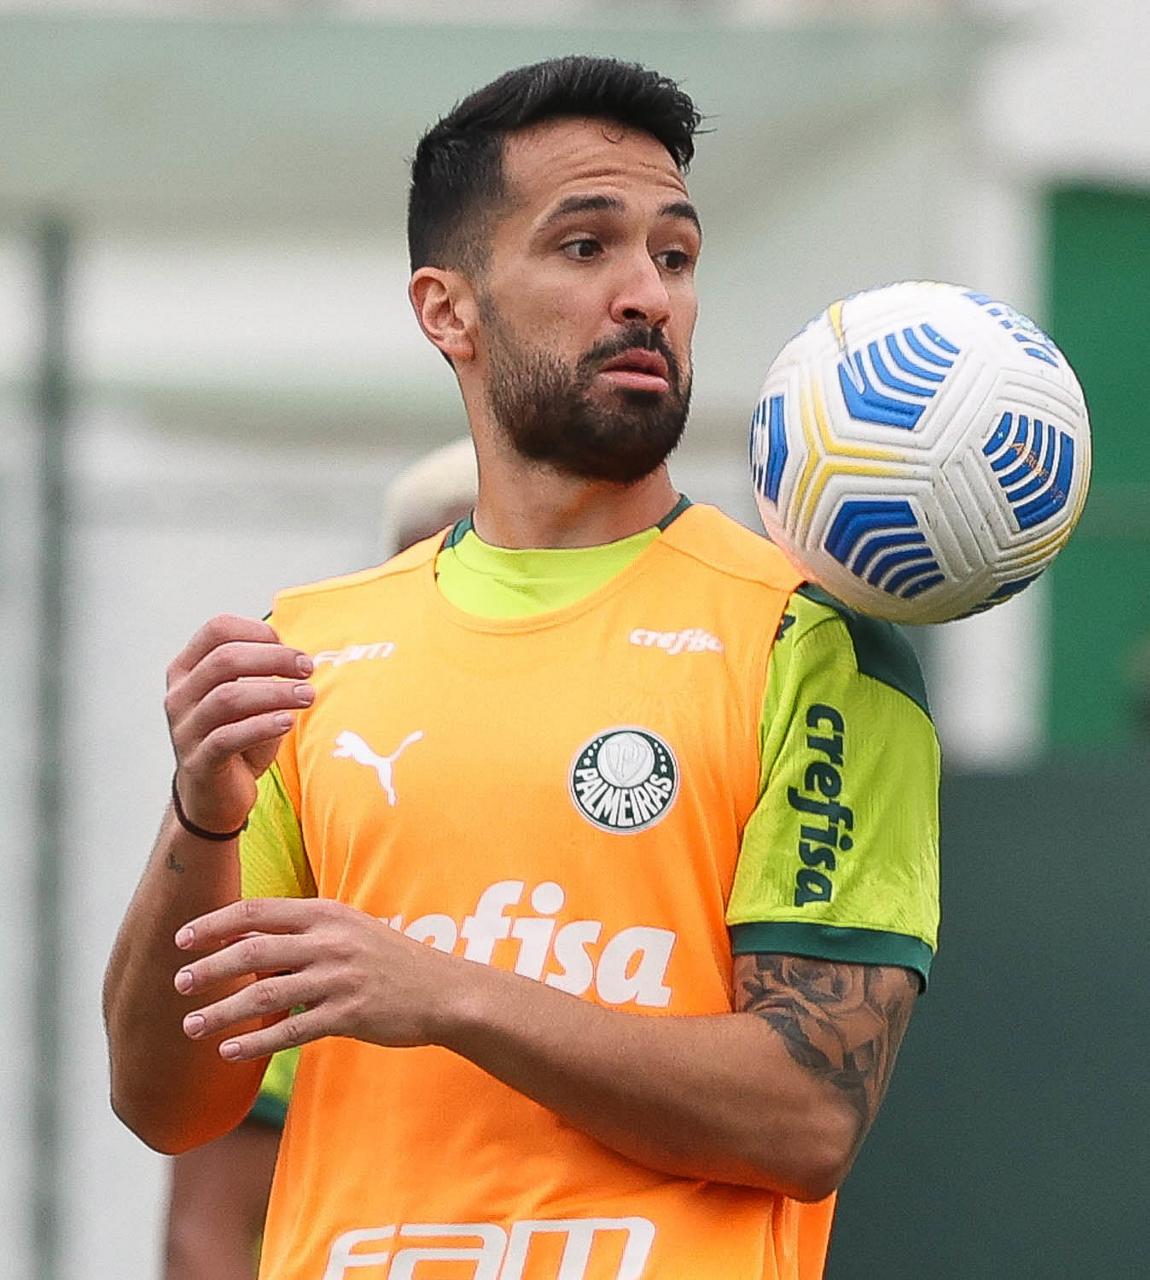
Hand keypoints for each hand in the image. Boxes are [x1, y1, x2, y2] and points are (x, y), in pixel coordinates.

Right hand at [165, 615, 314, 834]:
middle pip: (225, 659)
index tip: (291, 647)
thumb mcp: (248, 697)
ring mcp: (185, 728)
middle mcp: (180, 695)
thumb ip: (261, 672)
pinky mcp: (199, 761)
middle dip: (274, 658)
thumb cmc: (236, 736)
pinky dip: (262, 726)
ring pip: (228, 697)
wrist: (214, 795)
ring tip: (307, 695)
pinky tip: (287, 722)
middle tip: (307, 668)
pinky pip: (228, 738)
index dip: (258, 631)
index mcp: (187, 669)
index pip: (218, 629)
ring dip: (275, 692)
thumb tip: (298, 656)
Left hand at [173, 898, 454, 1059]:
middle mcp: (330, 941)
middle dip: (210, 968)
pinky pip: (293, 1031)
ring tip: (191, 1025)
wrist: (444, 990)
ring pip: (266, 993)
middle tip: (179, 984)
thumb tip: (246, 946)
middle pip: (253, 950)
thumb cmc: (390, 961)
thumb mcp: (349, 931)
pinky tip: (229, 1052)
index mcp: (327, 913)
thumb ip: (303, 935)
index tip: (182, 939)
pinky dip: (256, 1042)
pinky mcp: (351, 1014)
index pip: (258, 911)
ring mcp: (340, 978)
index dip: (215, 924)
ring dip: (222, 1011)